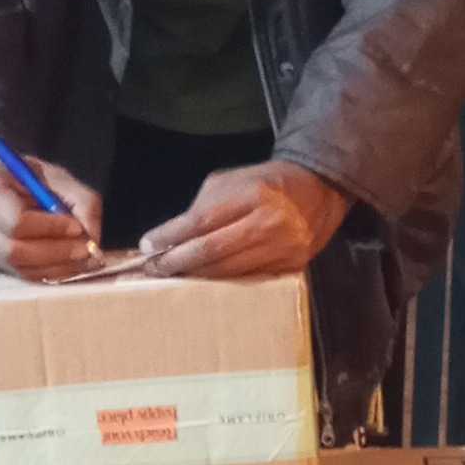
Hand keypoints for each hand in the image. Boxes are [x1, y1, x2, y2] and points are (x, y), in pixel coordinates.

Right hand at [0, 149, 103, 275]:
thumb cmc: (25, 176)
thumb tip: (92, 236)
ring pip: (18, 268)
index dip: (49, 228)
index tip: (76, 227)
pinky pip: (21, 275)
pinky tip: (71, 266)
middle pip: (14, 251)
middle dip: (56, 253)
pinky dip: (50, 273)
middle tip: (87, 250)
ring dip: (57, 267)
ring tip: (85, 259)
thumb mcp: (56, 175)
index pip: (14, 220)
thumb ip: (80, 200)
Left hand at [142, 158, 347, 279]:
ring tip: (172, 276)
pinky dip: (220, 282)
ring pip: (227, 271)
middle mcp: (270, 223)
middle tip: (153, 268)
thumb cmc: (264, 184)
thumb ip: (201, 208)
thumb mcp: (231, 182)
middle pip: (212, 251)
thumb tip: (168, 238)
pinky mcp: (290, 267)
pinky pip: (246, 279)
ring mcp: (283, 249)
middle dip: (177, 262)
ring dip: (194, 276)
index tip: (148, 245)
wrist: (316, 191)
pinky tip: (202, 280)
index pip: (202, 221)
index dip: (171, 236)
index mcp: (253, 195)